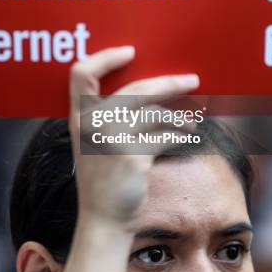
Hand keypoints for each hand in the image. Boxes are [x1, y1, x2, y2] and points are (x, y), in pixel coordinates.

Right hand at [69, 46, 199, 226]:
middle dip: (170, 83)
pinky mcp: (132, 156)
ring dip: (181, 116)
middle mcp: (92, 124)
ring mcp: (112, 139)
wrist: (103, 219)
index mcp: (78, 117)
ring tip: (192, 120)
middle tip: (193, 80)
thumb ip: (107, 116)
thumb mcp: (93, 142)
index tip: (130, 52)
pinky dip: (179, 135)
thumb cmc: (102, 178)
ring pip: (158, 113)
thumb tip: (151, 89)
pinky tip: (185, 136)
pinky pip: (164, 136)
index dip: (105, 57)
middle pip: (137, 89)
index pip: (81, 74)